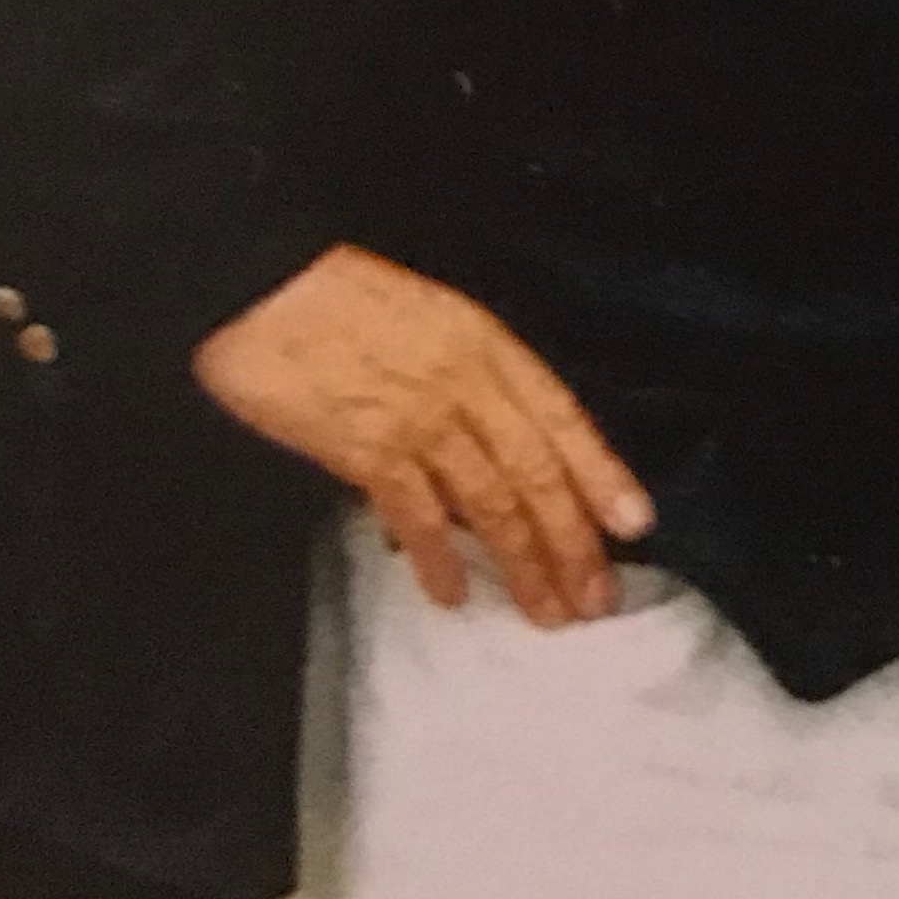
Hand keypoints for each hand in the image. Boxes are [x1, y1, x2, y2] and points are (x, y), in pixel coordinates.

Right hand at [192, 244, 652, 626]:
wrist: (262, 287)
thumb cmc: (342, 297)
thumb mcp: (434, 317)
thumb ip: (473, 373)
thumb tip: (500, 440)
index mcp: (490, 344)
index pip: (565, 418)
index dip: (603, 474)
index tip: (636, 524)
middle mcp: (469, 383)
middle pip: (538, 472)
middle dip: (573, 540)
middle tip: (596, 599)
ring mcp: (421, 418)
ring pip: (492, 501)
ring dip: (523, 562)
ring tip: (547, 611)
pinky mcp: (366, 449)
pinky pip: (417, 514)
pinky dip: (438, 558)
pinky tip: (453, 594)